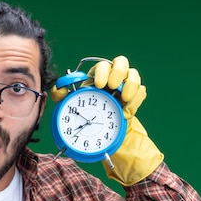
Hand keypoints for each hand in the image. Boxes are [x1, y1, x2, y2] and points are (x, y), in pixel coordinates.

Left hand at [50, 55, 163, 185]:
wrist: (104, 137)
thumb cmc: (86, 118)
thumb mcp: (70, 107)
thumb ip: (62, 96)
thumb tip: (59, 89)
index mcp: (97, 78)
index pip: (101, 66)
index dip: (102, 72)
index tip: (100, 85)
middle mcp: (113, 79)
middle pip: (121, 63)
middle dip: (118, 73)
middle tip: (113, 87)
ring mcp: (126, 87)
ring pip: (133, 76)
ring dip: (130, 86)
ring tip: (123, 99)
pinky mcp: (135, 98)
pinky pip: (141, 92)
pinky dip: (134, 102)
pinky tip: (125, 114)